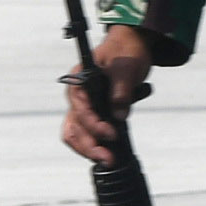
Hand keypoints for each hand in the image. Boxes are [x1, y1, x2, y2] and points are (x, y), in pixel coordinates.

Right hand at [60, 25, 156, 162]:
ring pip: (75, 133)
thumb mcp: (126, 68)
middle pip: (74, 126)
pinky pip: (85, 133)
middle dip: (89, 145)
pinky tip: (106, 153)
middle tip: (108, 158)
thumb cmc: (126, 51)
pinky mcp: (92, 113)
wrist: (131, 45)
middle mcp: (77, 95)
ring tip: (107, 160)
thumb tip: (119, 116)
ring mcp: (83, 105)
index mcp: (78, 80)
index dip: (94, 124)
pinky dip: (93, 144)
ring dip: (88, 149)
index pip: (80, 108)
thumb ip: (121, 91)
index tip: (112, 134)